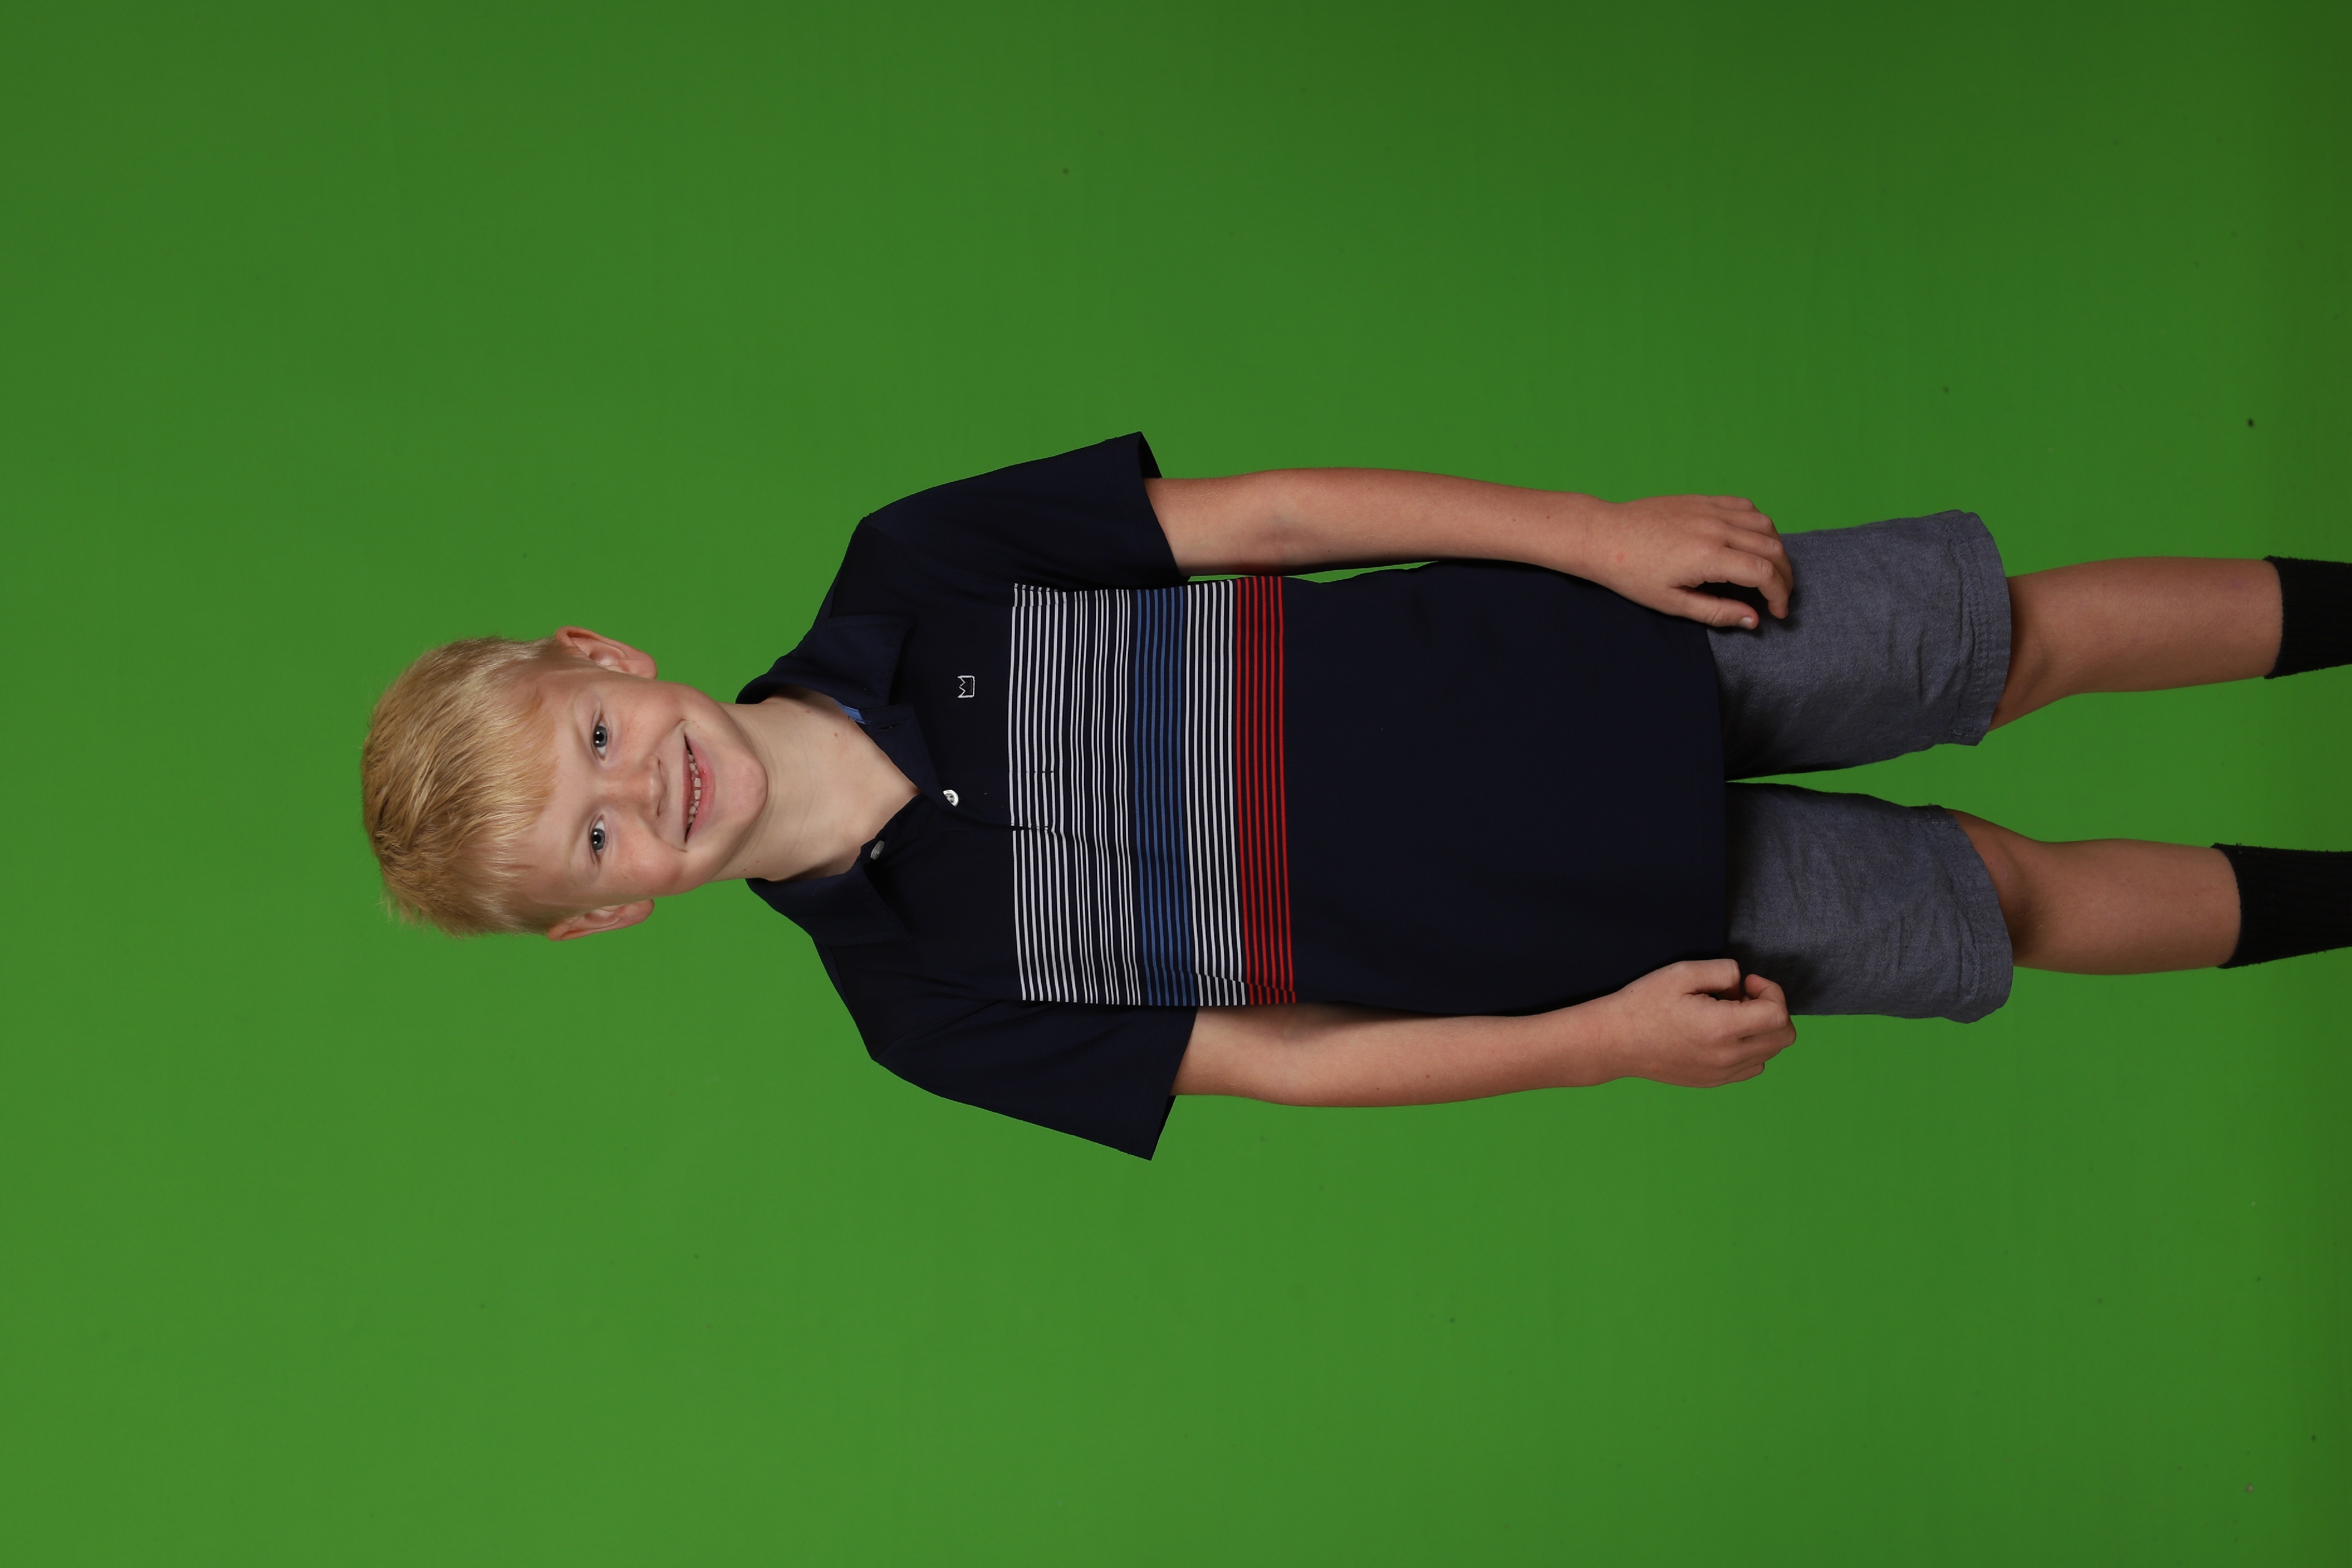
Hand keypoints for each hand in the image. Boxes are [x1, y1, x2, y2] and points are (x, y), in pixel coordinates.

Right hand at [1572, 960, 1795, 1086]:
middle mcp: (1727, 1056)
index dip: (1770, 991)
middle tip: (1741, 997)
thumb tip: (1741, 983)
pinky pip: (1751, 1067)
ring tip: (1730, 1016)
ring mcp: (1721, 1073)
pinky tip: (1723, 1034)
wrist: (1615, 1042)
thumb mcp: (1682, 972)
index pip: (1778, 1014)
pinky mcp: (1712, 1081)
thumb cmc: (1644, 1004)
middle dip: (1772, 1009)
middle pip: (1783, 1037)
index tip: (1746, 983)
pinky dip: (1750, 1048)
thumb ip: (1723, 970)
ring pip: (1770, 1053)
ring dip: (1761, 1030)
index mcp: (1722, 1027)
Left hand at [1576, 495, 1790, 627]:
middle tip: (1779, 595)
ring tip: (1769, 570)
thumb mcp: (1672, 603)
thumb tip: (1753, 619)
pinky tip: (1752, 541)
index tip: (1777, 611)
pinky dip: (1758, 523)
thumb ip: (1717, 612)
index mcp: (1708, 556)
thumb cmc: (1632, 573)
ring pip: (1764, 523)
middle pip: (1772, 548)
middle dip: (1784, 575)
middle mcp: (1715, 528)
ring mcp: (1710, 509)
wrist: (1604, 536)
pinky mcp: (1702, 499)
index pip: (1764, 573)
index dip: (1779, 594)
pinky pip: (1745, 506)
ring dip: (1776, 548)